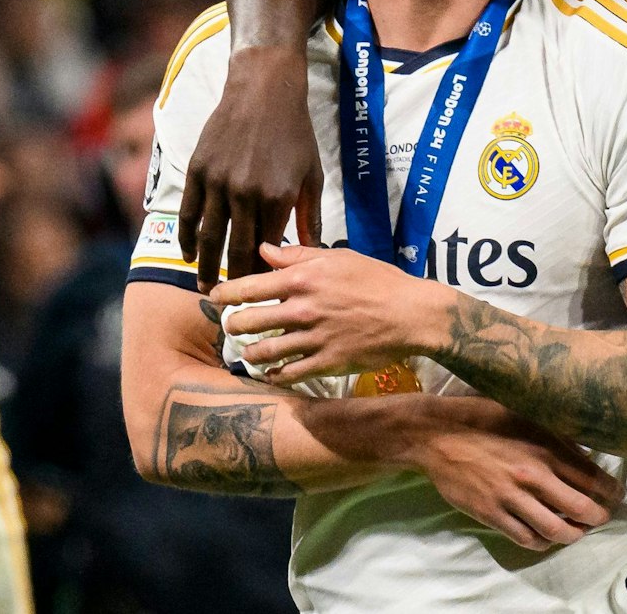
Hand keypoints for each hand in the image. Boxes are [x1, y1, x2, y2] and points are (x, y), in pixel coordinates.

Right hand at [179, 45, 323, 290]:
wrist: (264, 90)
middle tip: (229, 304)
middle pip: (236, 250)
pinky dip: (187, 238)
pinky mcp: (199, 170)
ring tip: (206, 290)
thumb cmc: (294, 134)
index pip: (269, 250)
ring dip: (206, 268)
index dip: (264, 276)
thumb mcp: (312, 176)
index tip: (263, 294)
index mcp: (278, 198)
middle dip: (234, 281)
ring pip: (208, 237)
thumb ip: (309, 217)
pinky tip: (189, 256)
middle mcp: (246, 194)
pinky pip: (189, 212)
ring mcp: (219, 182)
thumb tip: (311, 254)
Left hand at [212, 244, 454, 382]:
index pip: (247, 287)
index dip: (224, 294)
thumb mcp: (338, 258)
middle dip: (234, 325)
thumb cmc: (377, 280)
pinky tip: (273, 373)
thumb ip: (297, 256)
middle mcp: (301, 310)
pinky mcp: (326, 363)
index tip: (214, 297)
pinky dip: (275, 375)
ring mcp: (313, 339)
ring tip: (250, 352)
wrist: (412, 314)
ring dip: (251, 353)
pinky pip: (288, 374)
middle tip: (233, 327)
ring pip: (263, 352)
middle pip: (247, 322)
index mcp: (302, 280)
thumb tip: (264, 250)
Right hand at [409, 397, 625, 551]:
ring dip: (574, 535)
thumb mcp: (528, 415)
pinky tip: (547, 535)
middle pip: (582, 509)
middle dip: (599, 518)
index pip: (593, 478)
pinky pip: (526, 538)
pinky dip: (543, 541)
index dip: (612, 492)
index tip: (617, 495)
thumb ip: (557, 437)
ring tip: (577, 531)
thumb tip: (585, 456)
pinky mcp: (492, 514)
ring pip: (557, 530)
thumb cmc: (484, 418)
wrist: (438, 435)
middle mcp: (535, 475)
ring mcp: (512, 498)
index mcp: (547, 447)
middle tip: (601, 517)